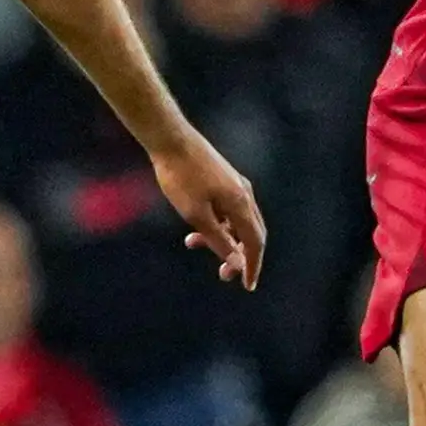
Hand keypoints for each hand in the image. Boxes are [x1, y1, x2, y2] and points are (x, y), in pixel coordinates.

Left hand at [153, 131, 264, 288]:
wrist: (171, 139)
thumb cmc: (181, 178)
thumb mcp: (197, 216)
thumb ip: (219, 241)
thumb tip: (238, 264)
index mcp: (241, 204)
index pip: (254, 243)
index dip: (252, 266)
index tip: (247, 286)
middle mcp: (244, 194)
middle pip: (251, 233)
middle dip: (238, 256)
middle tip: (223, 274)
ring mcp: (235, 185)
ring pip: (236, 222)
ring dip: (220, 238)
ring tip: (192, 243)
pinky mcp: (224, 179)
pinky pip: (227, 210)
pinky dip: (215, 223)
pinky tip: (193, 224)